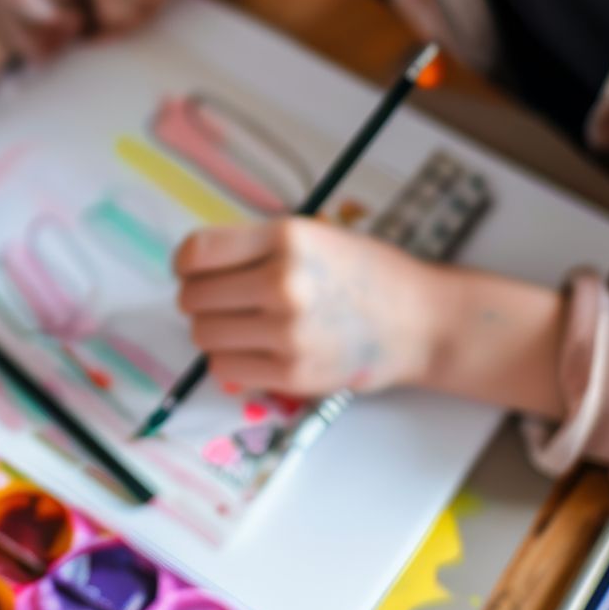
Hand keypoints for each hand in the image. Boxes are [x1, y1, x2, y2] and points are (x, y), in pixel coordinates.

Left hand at [174, 217, 452, 396]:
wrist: (422, 321)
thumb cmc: (366, 274)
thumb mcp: (313, 236)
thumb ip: (256, 247)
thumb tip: (191, 267)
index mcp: (286, 238)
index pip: (197, 252)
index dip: (185, 264)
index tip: (192, 270)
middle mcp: (283, 282)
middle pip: (193, 296)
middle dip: (199, 299)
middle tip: (223, 301)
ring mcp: (288, 331)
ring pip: (203, 334)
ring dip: (213, 331)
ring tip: (243, 325)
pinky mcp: (293, 374)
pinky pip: (225, 368)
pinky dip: (230, 360)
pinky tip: (254, 350)